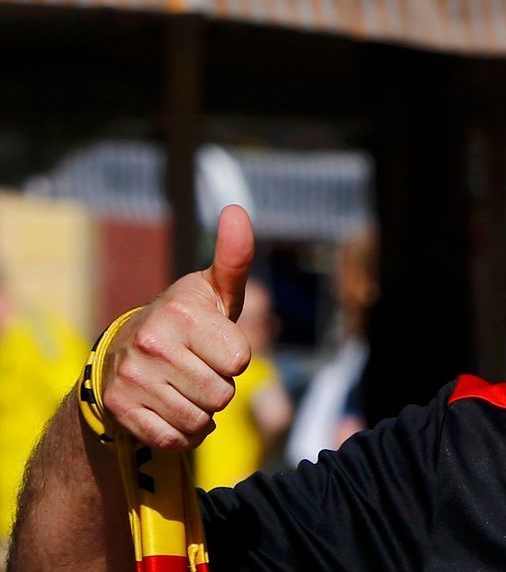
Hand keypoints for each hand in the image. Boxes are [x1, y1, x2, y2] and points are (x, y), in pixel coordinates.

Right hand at [100, 204, 254, 453]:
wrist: (124, 352)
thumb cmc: (184, 319)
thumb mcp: (212, 290)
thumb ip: (234, 257)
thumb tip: (235, 210)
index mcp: (183, 311)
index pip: (240, 360)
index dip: (234, 357)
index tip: (215, 343)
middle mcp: (154, 342)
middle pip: (222, 394)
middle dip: (218, 386)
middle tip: (198, 367)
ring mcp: (134, 378)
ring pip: (199, 421)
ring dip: (201, 413)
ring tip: (185, 387)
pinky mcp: (121, 410)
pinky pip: (173, 440)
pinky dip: (182, 434)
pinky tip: (173, 410)